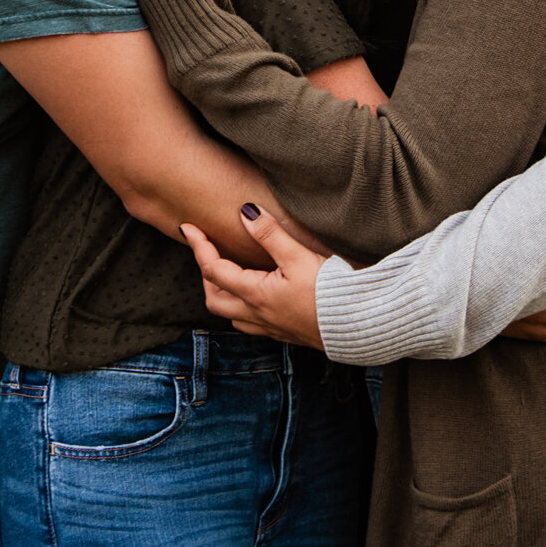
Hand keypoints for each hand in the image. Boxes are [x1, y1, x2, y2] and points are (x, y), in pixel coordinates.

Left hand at [180, 203, 324, 349]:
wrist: (357, 323)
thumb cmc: (330, 290)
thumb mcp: (298, 256)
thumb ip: (270, 234)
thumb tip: (245, 213)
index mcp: (255, 294)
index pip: (214, 270)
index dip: (198, 246)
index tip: (187, 228)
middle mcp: (257, 314)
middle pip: (214, 300)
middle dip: (206, 276)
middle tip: (210, 252)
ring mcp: (270, 327)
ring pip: (232, 315)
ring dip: (223, 294)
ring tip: (230, 273)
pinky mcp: (285, 333)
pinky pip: (251, 323)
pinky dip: (243, 307)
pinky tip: (257, 295)